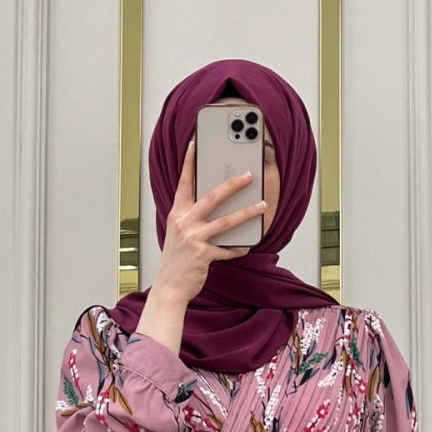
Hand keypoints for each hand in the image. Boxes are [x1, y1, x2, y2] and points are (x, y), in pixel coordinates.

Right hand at [154, 137, 266, 304]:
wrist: (169, 287)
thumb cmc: (177, 259)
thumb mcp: (180, 232)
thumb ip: (193, 217)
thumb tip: (217, 204)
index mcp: (177, 213)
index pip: (184, 182)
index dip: (190, 162)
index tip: (196, 144)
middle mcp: (184, 223)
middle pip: (211, 197)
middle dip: (233, 184)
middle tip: (249, 175)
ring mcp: (193, 239)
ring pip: (226, 221)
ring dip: (247, 212)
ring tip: (262, 206)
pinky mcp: (203, 255)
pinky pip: (227, 249)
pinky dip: (238, 247)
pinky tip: (246, 245)